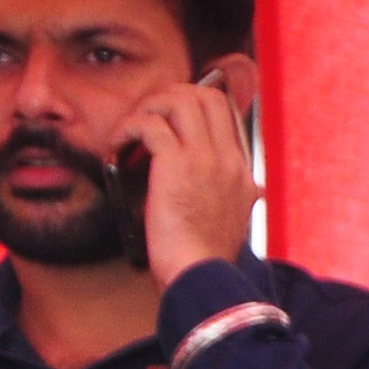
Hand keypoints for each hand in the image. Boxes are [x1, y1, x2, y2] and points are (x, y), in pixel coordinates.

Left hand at [126, 58, 261, 288]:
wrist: (200, 273)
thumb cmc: (207, 255)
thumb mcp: (236, 219)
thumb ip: (240, 196)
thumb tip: (251, 188)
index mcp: (242, 168)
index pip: (225, 110)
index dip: (191, 103)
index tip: (165, 118)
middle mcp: (228, 157)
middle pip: (205, 95)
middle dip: (169, 95)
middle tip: (145, 117)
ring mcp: (206, 158)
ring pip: (180, 99)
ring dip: (148, 107)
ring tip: (131, 130)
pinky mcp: (176, 165)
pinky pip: (149, 124)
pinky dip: (129, 128)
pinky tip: (117, 146)